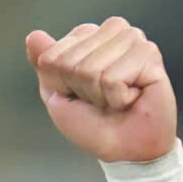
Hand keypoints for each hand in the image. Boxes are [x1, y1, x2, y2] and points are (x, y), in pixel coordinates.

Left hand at [26, 18, 177, 163]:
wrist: (126, 150)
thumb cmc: (93, 123)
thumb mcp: (57, 95)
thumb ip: (44, 63)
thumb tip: (33, 35)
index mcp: (87, 35)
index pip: (52, 55)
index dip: (62, 84)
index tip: (82, 94)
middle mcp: (111, 31)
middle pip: (71, 61)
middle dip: (82, 89)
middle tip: (102, 99)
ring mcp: (132, 39)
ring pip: (91, 69)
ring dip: (99, 94)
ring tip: (117, 98)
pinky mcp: (149, 54)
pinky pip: (112, 79)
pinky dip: (117, 98)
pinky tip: (132, 98)